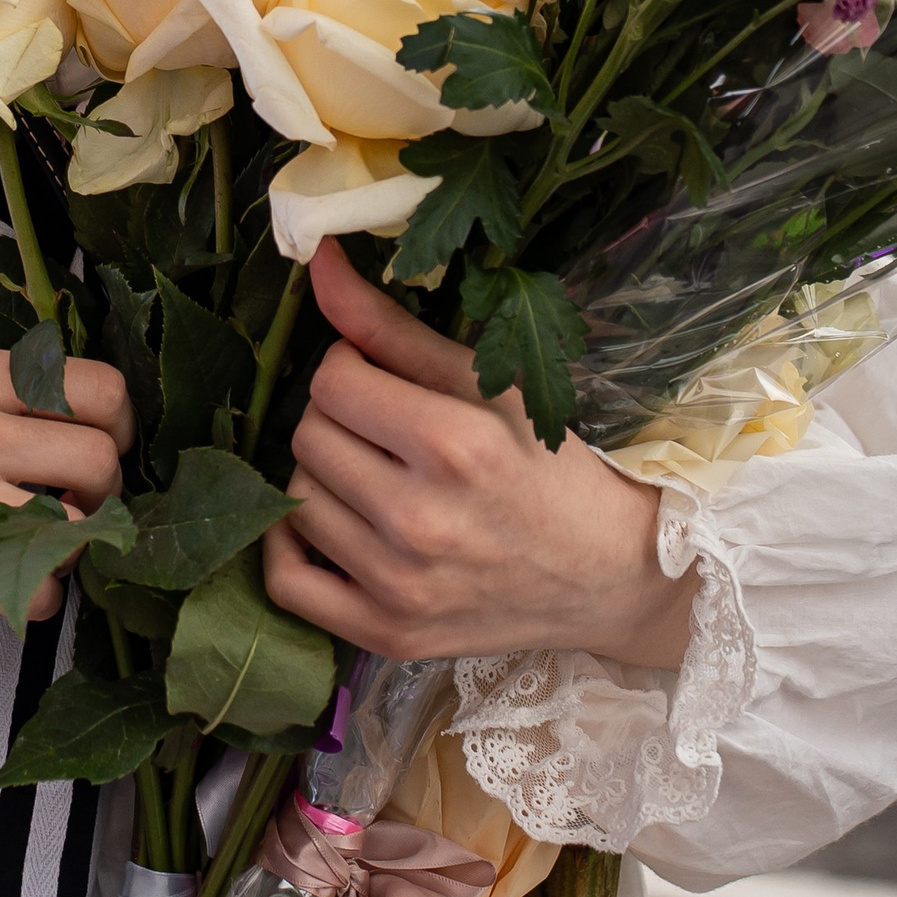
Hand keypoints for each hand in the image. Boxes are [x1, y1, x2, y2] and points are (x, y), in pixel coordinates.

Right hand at [0, 349, 135, 635]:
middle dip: (101, 494)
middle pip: (99, 459)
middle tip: (72, 508)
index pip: (96, 386)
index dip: (115, 427)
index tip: (98, 450)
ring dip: (68, 549)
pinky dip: (30, 598)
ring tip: (31, 548)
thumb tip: (73, 407)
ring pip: (80, 529)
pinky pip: (40, 589)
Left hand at [261, 240, 694, 669]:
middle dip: (337, 418)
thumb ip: (393, 325)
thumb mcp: (489, 385)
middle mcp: (420, 521)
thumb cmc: (554, 470)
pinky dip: (291, 549)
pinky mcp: (387, 635)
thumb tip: (318, 261)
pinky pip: (286, 583)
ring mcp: (399, 588)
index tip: (380, 377)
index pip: (332, 381)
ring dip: (323, 477)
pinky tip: (332, 524)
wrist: (611, 578)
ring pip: (294, 500)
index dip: (349, 367)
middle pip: (308, 436)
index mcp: (454, 447)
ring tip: (373, 476)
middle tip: (382, 428)